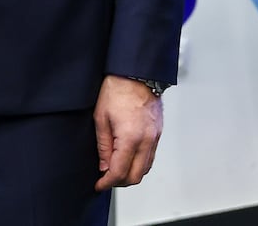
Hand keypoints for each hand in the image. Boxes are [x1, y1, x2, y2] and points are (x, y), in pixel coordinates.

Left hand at [93, 76, 163, 190]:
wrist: (136, 73)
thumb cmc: (117, 90)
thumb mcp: (101, 118)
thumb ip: (103, 146)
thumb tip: (104, 166)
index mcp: (131, 137)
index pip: (119, 172)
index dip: (107, 183)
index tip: (99, 184)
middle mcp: (147, 139)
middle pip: (136, 176)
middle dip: (119, 182)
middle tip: (106, 179)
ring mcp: (155, 136)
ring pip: (146, 168)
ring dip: (131, 173)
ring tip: (116, 169)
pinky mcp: (159, 131)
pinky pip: (151, 156)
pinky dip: (140, 163)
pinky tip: (128, 158)